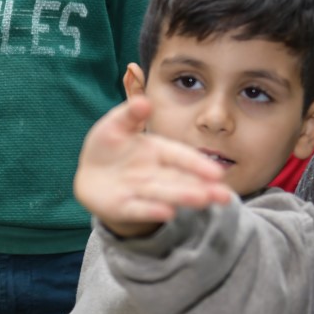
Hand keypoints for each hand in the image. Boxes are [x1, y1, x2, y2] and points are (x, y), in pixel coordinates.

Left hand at [73, 97, 233, 237]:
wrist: (89, 174)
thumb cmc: (108, 146)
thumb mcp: (116, 125)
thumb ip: (130, 114)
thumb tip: (144, 101)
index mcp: (158, 151)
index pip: (181, 157)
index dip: (198, 164)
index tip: (218, 172)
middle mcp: (155, 174)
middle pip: (180, 180)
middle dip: (202, 187)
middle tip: (225, 195)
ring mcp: (140, 192)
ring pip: (164, 194)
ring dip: (183, 197)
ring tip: (203, 200)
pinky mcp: (123, 206)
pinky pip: (138, 208)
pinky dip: (151, 210)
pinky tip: (166, 213)